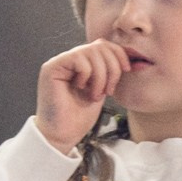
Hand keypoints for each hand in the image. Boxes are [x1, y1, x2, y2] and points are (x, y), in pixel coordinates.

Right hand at [34, 38, 129, 154]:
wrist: (63, 135)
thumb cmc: (79, 117)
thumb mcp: (101, 89)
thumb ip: (108, 72)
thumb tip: (130, 57)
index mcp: (82, 63)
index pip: (104, 44)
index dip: (119, 54)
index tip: (127, 70)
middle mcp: (70, 59)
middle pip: (100, 46)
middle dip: (112, 68)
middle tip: (108, 91)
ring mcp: (60, 62)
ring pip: (91, 51)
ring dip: (100, 76)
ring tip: (95, 94)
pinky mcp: (51, 67)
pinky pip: (78, 58)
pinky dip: (87, 75)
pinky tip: (80, 89)